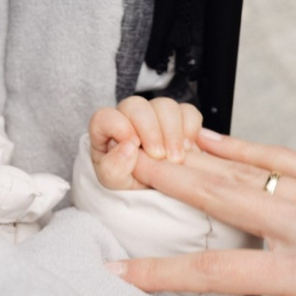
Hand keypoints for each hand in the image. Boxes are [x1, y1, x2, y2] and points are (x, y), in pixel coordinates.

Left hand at [88, 96, 202, 189]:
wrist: (156, 190)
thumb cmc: (128, 182)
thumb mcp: (114, 182)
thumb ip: (112, 168)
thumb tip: (127, 147)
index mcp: (106, 129)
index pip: (106, 116)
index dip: (119, 127)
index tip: (133, 148)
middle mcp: (129, 117)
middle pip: (137, 105)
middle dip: (150, 130)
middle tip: (159, 156)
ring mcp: (155, 114)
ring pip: (165, 106)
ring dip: (172, 132)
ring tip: (175, 159)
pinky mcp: (180, 118)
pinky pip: (188, 111)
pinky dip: (190, 129)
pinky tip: (187, 149)